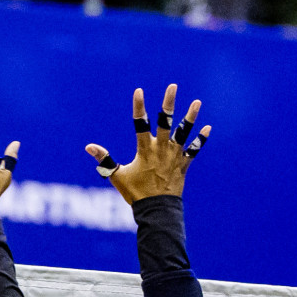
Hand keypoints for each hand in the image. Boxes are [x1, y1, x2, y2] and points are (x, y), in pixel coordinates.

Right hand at [86, 84, 210, 204]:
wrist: (156, 210)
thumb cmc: (135, 193)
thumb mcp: (117, 176)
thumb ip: (104, 159)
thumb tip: (88, 147)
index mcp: (144, 150)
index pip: (140, 124)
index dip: (139, 107)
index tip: (139, 91)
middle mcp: (161, 149)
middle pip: (165, 122)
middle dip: (169, 104)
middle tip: (173, 86)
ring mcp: (174, 156)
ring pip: (183, 133)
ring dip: (190, 117)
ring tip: (197, 102)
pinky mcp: (183, 165)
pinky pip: (194, 151)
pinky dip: (200, 140)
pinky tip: (208, 128)